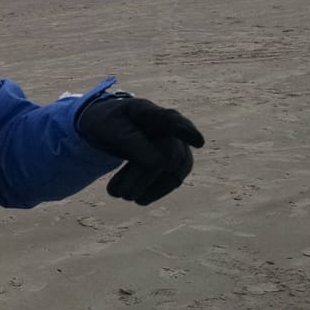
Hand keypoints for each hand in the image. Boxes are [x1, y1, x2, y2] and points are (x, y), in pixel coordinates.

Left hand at [76, 95, 204, 204]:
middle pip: (167, 155)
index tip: (198, 142)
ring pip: (173, 172)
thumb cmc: (112, 123)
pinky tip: (137, 197)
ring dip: (147, 187)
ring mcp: (178, 143)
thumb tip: (158, 163)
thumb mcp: (110, 128)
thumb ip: (132, 142)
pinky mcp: (180, 162)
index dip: (184, 130)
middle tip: (121, 194)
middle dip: (143, 177)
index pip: (169, 120)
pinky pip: (173, 180)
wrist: (114, 126)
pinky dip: (153, 191)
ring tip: (121, 194)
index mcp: (149, 112)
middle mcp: (170, 126)